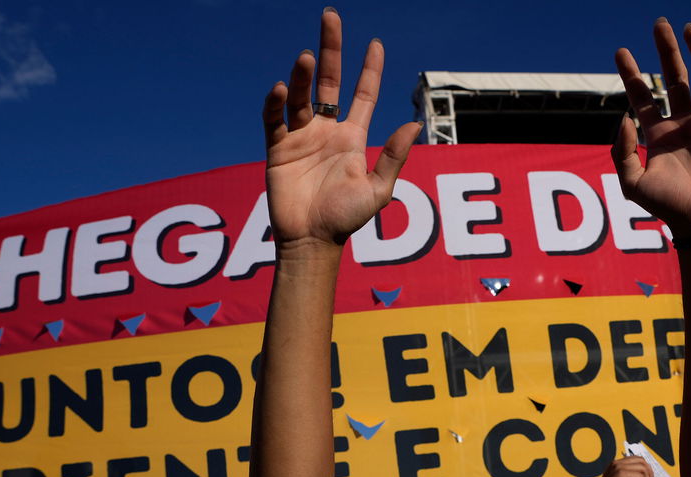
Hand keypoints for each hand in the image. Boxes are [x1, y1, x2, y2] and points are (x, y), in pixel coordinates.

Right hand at [263, 9, 419, 249]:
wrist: (312, 241)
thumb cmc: (346, 219)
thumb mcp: (377, 189)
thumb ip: (393, 156)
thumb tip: (415, 122)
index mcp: (352, 137)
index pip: (363, 94)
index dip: (370, 69)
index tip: (376, 43)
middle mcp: (327, 130)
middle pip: (329, 81)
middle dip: (331, 48)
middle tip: (330, 15)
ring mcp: (301, 137)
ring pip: (302, 95)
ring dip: (303, 75)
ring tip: (308, 57)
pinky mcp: (278, 148)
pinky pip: (275, 118)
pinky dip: (276, 103)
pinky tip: (281, 90)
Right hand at [590, 456, 655, 476]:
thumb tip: (647, 476)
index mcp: (616, 464)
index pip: (636, 459)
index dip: (645, 468)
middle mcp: (617, 463)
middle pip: (642, 461)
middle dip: (649, 472)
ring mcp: (619, 467)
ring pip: (643, 468)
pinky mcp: (622, 473)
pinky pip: (640, 476)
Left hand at [612, 19, 690, 237]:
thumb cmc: (667, 206)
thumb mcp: (633, 182)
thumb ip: (623, 151)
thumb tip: (625, 117)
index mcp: (659, 133)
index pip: (643, 95)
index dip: (631, 73)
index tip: (621, 51)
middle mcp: (682, 122)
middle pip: (674, 77)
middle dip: (667, 51)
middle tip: (659, 24)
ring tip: (690, 29)